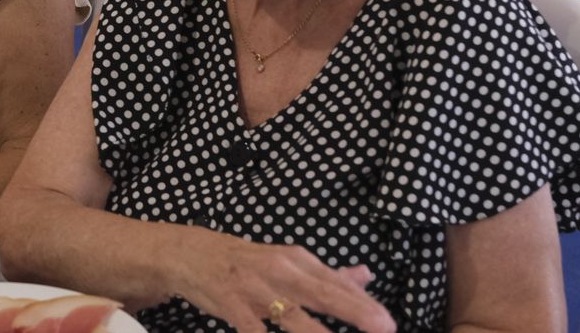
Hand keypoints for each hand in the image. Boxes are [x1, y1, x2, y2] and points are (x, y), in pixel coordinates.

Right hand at [168, 228, 394, 332]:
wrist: (190, 253)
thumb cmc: (245, 261)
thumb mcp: (287, 261)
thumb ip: (327, 274)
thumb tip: (367, 276)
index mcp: (297, 260)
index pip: (337, 283)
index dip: (364, 304)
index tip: (389, 323)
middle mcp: (279, 270)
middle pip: (322, 293)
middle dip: (355, 311)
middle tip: (385, 327)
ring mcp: (254, 288)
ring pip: (291, 314)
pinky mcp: (231, 304)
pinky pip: (252, 328)